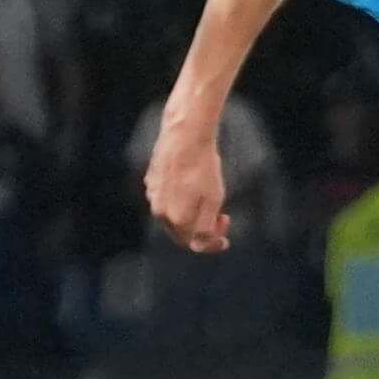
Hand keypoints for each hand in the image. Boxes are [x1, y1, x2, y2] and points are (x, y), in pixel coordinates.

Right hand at [143, 117, 228, 252]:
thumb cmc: (203, 166)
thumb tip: (200, 244)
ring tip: (209, 199)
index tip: (227, 239)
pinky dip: (181, 199)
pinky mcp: (151, 180)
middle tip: (222, 217)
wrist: (186, 133)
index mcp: (176, 219)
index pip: (194, 244)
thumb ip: (206, 227)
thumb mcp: (214, 200)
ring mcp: (153, 195)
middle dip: (202, 229)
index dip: (212, 244)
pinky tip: (193, 185)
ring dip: (191, 214)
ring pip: (173, 215)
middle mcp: (160, 211)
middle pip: (182, 232)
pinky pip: (167, 198)